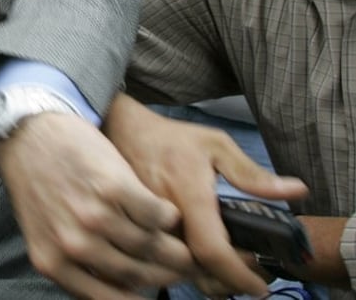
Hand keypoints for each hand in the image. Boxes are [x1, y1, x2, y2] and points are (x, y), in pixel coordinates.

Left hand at [0, 112, 195, 298]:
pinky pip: (156, 214)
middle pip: (137, 273)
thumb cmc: (36, 182)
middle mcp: (73, 245)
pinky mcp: (112, 187)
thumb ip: (75, 265)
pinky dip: (168, 216)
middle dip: (167, 273)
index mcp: (53, 263)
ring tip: (184, 246)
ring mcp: (93, 216)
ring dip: (175, 248)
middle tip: (183, 267)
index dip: (144, 298)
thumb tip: (123, 291)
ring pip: (151, 245)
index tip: (159, 292)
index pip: (112, 299)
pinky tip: (168, 213)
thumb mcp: (42, 233)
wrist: (26, 132)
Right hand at [104, 95, 308, 296]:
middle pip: (195, 270)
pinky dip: (184, 269)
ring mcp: (145, 228)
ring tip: (227, 269)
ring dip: (204, 278)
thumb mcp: (216, 145)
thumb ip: (252, 174)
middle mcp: (163, 218)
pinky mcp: (135, 232)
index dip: (237, 274)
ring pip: (176, 271)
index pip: (212, 250)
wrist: (122, 132)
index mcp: (188, 197)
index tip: (259, 286)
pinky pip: (160, 262)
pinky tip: (199, 261)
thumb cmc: (171, 140)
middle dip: (225, 282)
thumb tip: (295, 190)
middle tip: (247, 274)